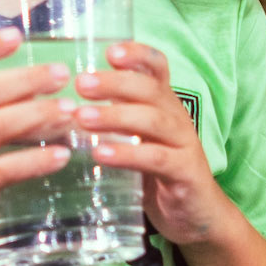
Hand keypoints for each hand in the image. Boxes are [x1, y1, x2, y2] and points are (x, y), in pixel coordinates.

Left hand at [72, 41, 234, 246]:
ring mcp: (184, 145)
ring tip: (82, 118)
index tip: (109, 51)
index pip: (158, 68)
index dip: (137, 54)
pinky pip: (156, 158)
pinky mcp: (185, 173)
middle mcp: (177, 118)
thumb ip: (114, 122)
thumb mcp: (139, 140)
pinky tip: (101, 154)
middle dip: (114, 83)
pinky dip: (127, 154)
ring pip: (152, 120)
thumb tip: (66, 108)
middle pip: (150, 89)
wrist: (198, 215)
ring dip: (114, 116)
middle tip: (80, 84)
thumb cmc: (160, 175)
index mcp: (165, 105)